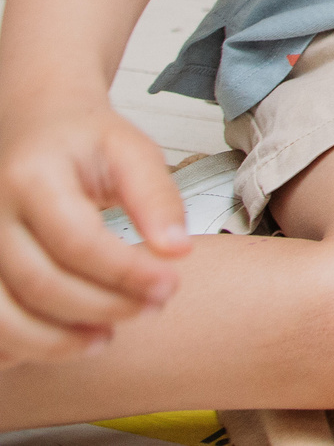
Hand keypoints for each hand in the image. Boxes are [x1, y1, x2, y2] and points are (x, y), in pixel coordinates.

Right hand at [0, 94, 188, 364]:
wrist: (34, 125)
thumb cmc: (84, 142)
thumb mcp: (130, 150)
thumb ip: (156, 196)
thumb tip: (177, 250)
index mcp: (32, 178)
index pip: (78, 241)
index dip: (125, 272)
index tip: (169, 285)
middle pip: (41, 284)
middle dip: (102, 307)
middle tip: (150, 309)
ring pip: (4, 316)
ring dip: (56, 341)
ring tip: (107, 337)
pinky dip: (19, 346)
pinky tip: (61, 342)